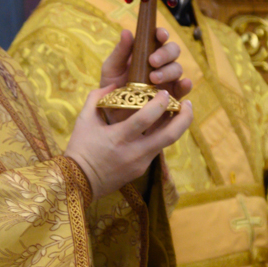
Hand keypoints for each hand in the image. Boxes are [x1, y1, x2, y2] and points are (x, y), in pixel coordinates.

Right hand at [65, 89, 193, 198]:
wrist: (79, 181)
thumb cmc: (80, 148)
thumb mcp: (83, 120)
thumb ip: (97, 98)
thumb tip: (113, 84)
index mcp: (119, 137)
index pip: (146, 118)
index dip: (160, 103)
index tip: (165, 92)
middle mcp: (135, 151)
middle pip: (170, 135)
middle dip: (184, 117)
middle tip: (188, 103)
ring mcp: (141, 162)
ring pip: (169, 143)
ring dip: (179, 126)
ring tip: (182, 112)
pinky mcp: (142, 169)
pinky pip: (157, 149)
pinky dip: (163, 135)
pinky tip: (163, 125)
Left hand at [97, 28, 191, 124]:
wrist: (113, 114)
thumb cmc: (112, 87)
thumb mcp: (111, 69)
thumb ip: (120, 52)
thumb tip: (126, 32)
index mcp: (146, 52)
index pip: (159, 38)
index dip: (162, 34)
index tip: (159, 35)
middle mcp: (160, 64)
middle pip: (173, 51)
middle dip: (165, 53)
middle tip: (153, 61)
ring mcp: (168, 79)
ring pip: (177, 69)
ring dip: (168, 71)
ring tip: (153, 79)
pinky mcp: (172, 96)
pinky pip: (183, 88)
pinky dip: (186, 85)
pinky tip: (183, 84)